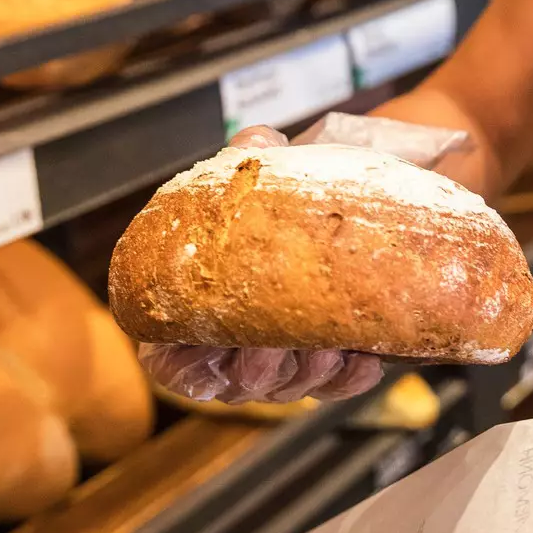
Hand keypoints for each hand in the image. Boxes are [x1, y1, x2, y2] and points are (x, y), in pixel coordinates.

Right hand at [137, 125, 387, 404]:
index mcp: (202, 301)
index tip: (205, 354)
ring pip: (285, 390)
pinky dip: (347, 378)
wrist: (359, 199)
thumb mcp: (271, 169)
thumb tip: (256, 141)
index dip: (179, 367)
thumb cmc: (295, 189)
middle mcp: (239, 340)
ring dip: (305, 374)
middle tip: (278, 345)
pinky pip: (334, 389)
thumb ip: (254, 157)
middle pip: (233, 383)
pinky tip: (364, 357)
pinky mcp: (333, 364)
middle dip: (257, 370)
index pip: (169, 358)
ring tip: (328, 347)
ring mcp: (286, 357)